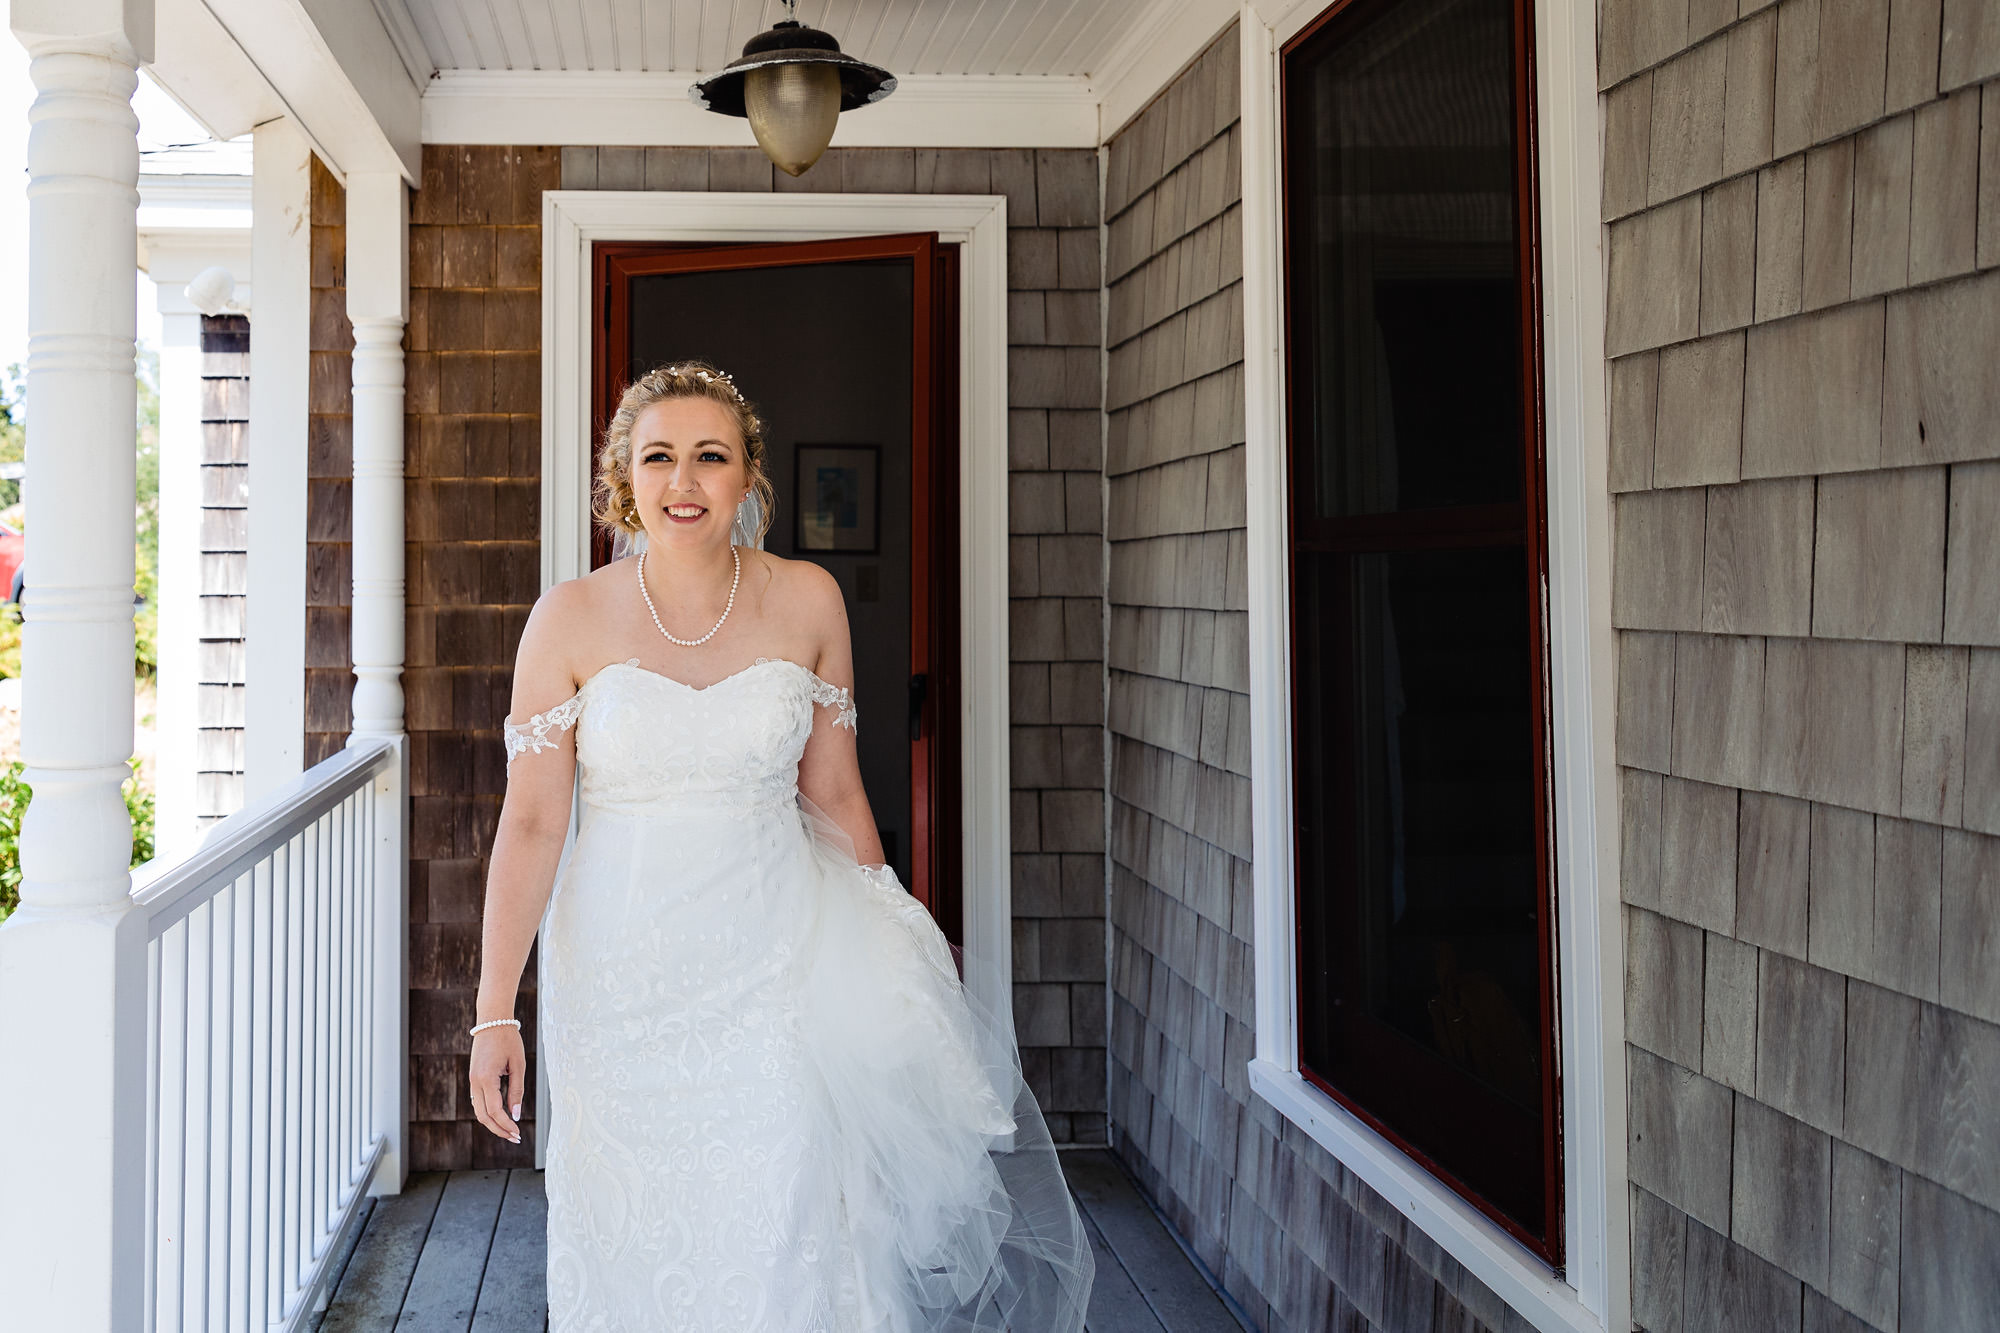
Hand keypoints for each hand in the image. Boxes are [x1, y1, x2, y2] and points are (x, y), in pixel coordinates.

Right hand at [470, 1024, 526, 1144]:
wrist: (492, 1021)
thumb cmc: (508, 1040)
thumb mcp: (518, 1065)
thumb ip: (517, 1090)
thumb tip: (515, 1114)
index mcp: (486, 1078)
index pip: (494, 1111)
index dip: (506, 1125)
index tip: (518, 1133)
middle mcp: (475, 1082)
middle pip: (483, 1116)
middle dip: (499, 1129)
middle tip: (515, 1137)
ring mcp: (472, 1081)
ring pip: (478, 1111)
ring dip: (493, 1123)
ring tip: (510, 1130)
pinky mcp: (473, 1078)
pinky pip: (478, 1101)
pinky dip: (488, 1112)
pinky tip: (502, 1116)